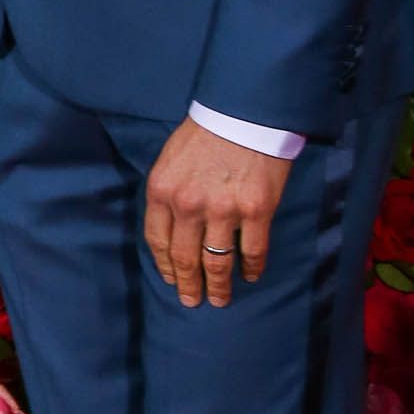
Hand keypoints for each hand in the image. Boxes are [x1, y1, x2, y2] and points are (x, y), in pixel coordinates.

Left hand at [143, 118, 290, 307]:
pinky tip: (251, 276)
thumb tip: (172, 224)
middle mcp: (189, 206)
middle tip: (193, 301)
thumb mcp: (171, 158)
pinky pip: (253, 251)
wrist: (245, 112)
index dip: (165, 266)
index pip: (157, 241)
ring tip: (219, 300)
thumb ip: (169, 192)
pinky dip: (252, 268)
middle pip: (185, 258)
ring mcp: (223, 211)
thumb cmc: (206, 131)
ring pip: (217, 262)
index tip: (171, 280)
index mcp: (162, 191)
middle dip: (189, 285)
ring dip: (218, 286)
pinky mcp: (255, 211)